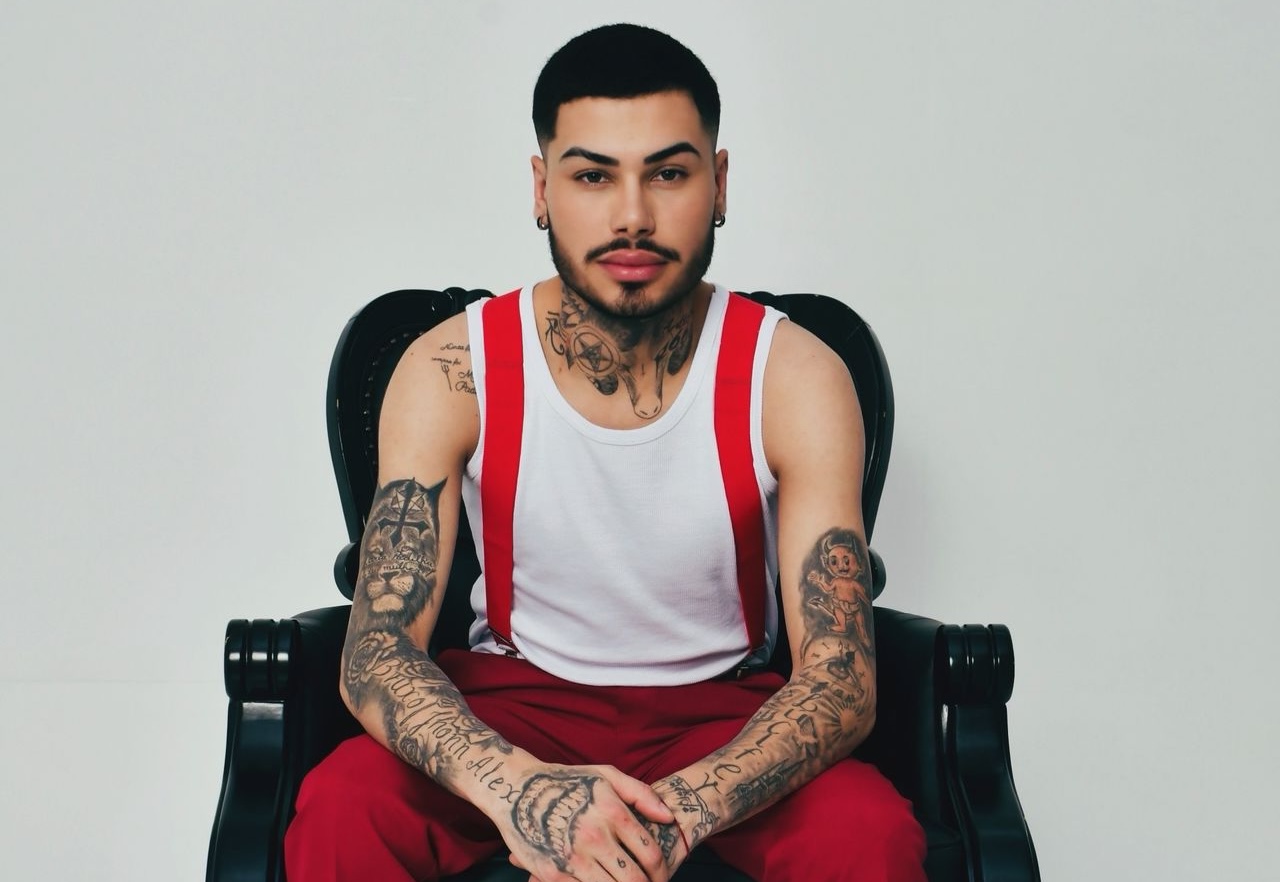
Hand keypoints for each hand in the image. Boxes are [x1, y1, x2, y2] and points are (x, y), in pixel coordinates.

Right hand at [499, 763, 675, 881]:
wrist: (516, 788)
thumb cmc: (566, 780)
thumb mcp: (606, 775)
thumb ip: (642, 794)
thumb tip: (669, 818)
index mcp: (613, 813)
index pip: (651, 854)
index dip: (662, 872)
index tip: (661, 878)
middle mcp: (595, 837)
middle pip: (635, 880)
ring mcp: (573, 858)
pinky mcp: (553, 874)